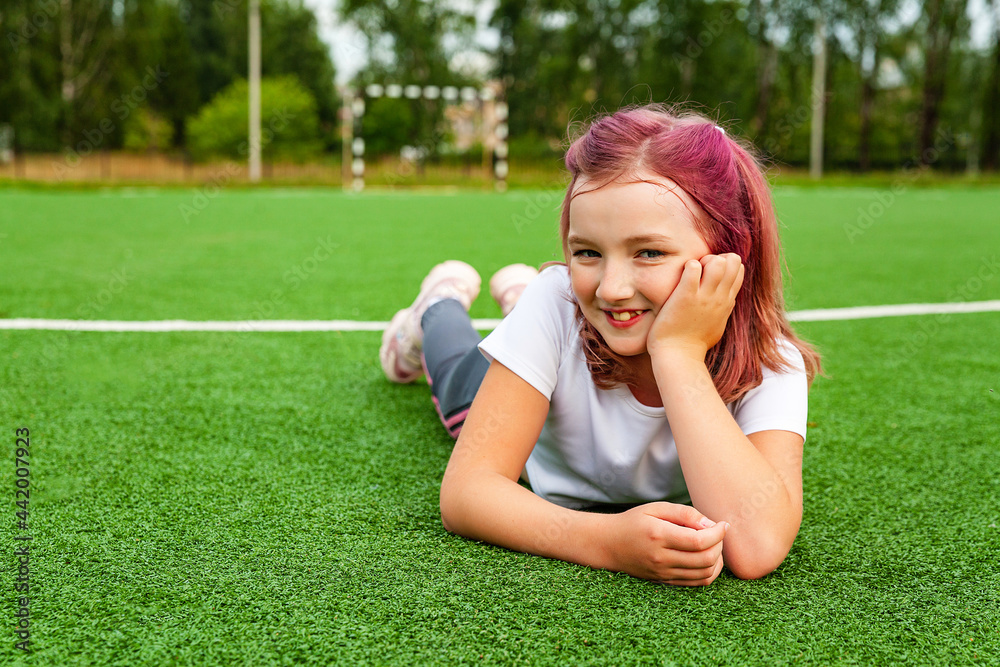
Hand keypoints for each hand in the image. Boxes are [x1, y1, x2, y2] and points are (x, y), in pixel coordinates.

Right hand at [601, 502, 727, 585]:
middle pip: (705, 559)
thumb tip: (710, 524)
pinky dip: (710, 572)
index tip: (722, 524)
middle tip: (718, 533)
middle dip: (720, 545)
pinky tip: (708, 558)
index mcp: (659, 536)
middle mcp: (661, 558)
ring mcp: (663, 573)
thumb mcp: (655, 508)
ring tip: (714, 545)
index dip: (718, 533)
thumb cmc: (633, 522)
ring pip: (705, 574)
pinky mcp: (665, 581)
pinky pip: (696, 583)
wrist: (608, 545)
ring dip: (717, 559)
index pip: (699, 541)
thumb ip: (684, 513)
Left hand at [646, 253, 743, 360]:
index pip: (739, 270)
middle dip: (717, 257)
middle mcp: (719, 298)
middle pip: (732, 261)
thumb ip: (723, 309)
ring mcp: (704, 297)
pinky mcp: (686, 296)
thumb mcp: (717, 324)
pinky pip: (693, 268)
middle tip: (701, 269)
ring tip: (692, 270)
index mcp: (727, 303)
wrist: (679, 356)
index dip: (726, 264)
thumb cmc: (694, 343)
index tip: (710, 272)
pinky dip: (688, 266)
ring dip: (704, 259)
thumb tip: (728, 302)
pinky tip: (682, 274)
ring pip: (717, 262)